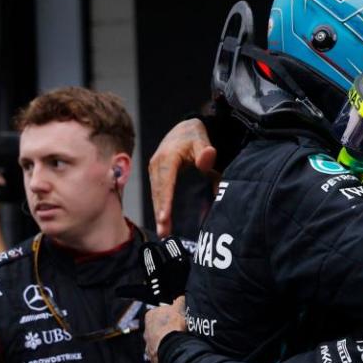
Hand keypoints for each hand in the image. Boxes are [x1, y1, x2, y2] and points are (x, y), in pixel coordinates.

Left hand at [143, 296, 186, 362]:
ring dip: (168, 341)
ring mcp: (149, 345)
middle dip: (169, 328)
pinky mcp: (154, 358)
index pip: (161, 311)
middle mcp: (146, 331)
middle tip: (181, 329)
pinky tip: (177, 350)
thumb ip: (180, 301)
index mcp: (150, 316)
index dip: (172, 314)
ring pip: (160, 341)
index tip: (179, 317)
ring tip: (180, 341)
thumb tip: (181, 298)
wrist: (171, 349)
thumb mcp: (179, 308)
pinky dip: (169, 352)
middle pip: (159, 327)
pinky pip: (162, 353)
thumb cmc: (173, 327)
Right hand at [149, 119, 217, 236]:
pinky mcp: (156, 175)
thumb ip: (205, 150)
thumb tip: (207, 157)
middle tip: (164, 233)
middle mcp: (157, 165)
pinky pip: (157, 193)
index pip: (166, 183)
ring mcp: (154, 171)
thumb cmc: (194, 136)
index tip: (165, 217)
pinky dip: (160, 207)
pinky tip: (163, 221)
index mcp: (167, 158)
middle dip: (160, 213)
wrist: (184, 129)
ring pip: (156, 195)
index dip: (165, 200)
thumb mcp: (201, 140)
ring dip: (159, 213)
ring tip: (163, 233)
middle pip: (158, 192)